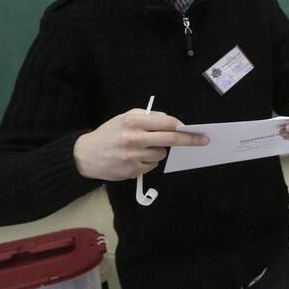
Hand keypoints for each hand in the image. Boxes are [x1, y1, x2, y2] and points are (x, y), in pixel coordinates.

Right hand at [73, 108, 207, 180]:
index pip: (166, 123)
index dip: (182, 126)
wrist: (85, 155)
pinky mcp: (133, 170)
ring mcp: (133, 156)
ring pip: (161, 154)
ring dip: (158, 151)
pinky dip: (149, 161)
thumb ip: (148, 117)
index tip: (193, 128)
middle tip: (203, 140)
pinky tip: (135, 158)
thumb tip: (173, 123)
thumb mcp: (124, 117)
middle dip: (190, 140)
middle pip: (171, 139)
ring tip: (142, 148)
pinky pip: (152, 165)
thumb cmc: (109, 133)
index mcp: (133, 121)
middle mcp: (134, 138)